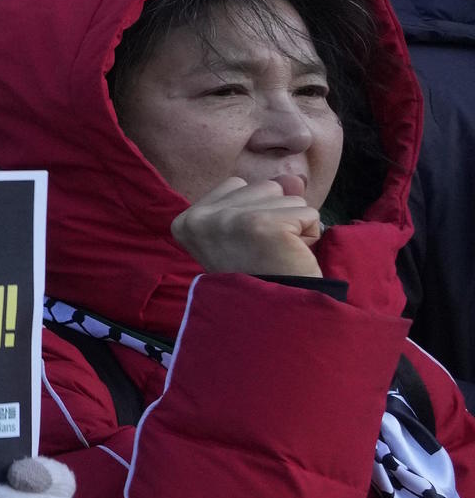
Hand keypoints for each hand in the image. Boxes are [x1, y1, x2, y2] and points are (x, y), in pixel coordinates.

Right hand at [170, 173, 324, 278]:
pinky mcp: (262, 225)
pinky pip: (307, 214)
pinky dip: (310, 236)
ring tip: (279, 254)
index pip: (237, 184)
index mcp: (186, 221)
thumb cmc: (258, 275)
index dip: (255, 212)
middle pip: (264, 186)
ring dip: (295, 226)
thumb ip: (265, 197)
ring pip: (288, 198)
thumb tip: (294, 178)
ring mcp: (230, 219)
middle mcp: (201, 217)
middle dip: (277, 215)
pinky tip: (292, 257)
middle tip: (265, 252)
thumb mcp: (248, 230)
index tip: (247, 245)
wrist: (269, 319)